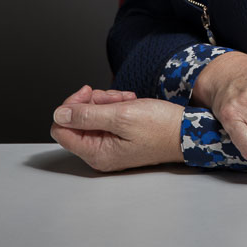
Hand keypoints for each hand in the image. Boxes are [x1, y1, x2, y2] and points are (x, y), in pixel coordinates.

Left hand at [51, 84, 183, 171]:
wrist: (186, 131)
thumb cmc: (160, 127)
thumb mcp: (122, 116)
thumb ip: (87, 115)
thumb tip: (59, 114)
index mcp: (95, 152)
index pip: (61, 128)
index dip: (71, 106)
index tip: (88, 94)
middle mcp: (99, 152)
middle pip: (77, 120)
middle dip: (94, 102)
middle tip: (115, 98)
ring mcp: (109, 145)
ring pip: (93, 115)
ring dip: (108, 101)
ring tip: (126, 100)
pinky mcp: (119, 137)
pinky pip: (107, 117)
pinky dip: (117, 105)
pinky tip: (130, 103)